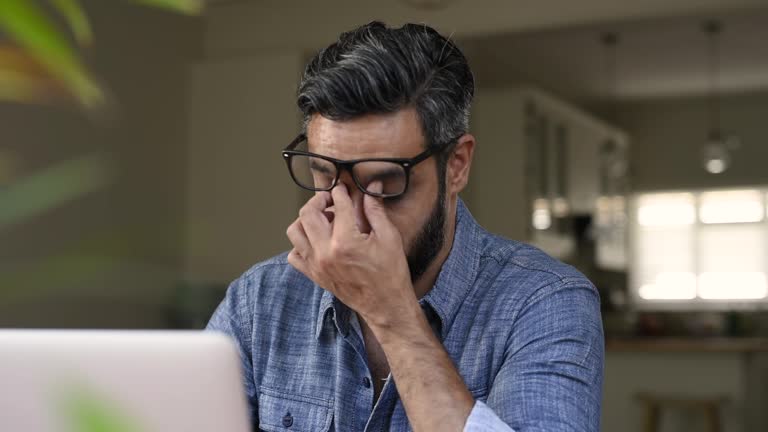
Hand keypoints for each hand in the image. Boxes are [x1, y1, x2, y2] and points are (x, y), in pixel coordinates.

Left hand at [286, 183, 418, 328]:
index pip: (337, 205)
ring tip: (322, 219)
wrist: (385, 305)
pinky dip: (300, 244)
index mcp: (345, 242)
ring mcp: (316, 265)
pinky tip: (317, 240)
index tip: (343, 188)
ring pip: (295, 231)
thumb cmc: (390, 273)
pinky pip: (294, 254)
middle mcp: (325, 253)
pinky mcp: (314, 275)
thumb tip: (372, 187)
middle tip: (330, 199)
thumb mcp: (389, 237)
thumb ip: (375, 210)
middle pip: (307, 213)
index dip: (341, 192)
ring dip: (306, 220)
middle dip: (318, 200)